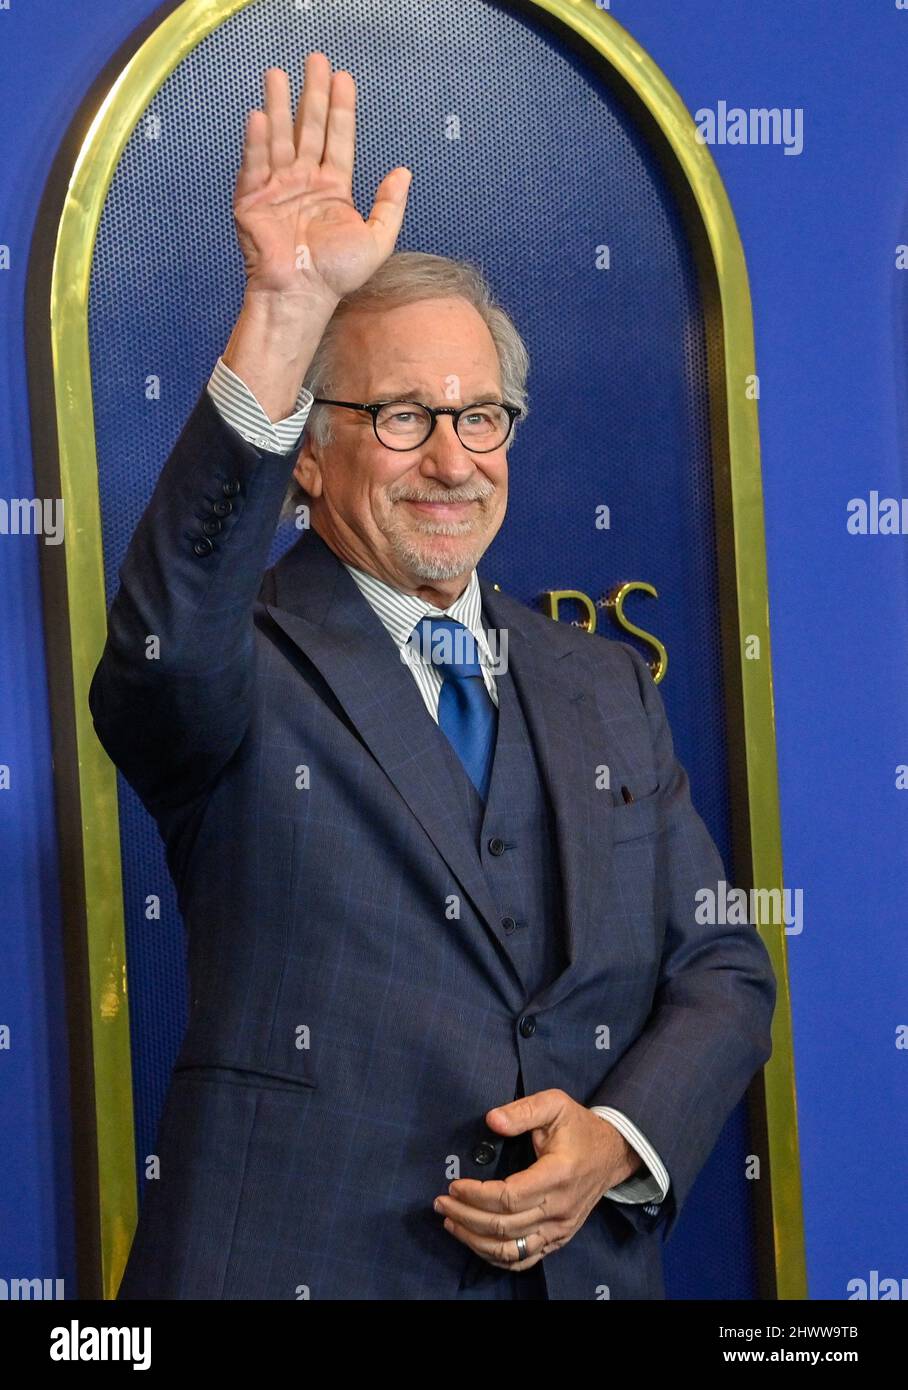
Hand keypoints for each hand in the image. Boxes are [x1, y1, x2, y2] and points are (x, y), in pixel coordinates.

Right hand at [234, 51, 411, 303]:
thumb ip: (390, 206)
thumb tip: (403, 173)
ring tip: (277, 74)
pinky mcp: (251, 200)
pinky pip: (254, 165)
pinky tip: (258, 116)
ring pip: (278, 138)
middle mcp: (304, 183)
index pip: (337, 140)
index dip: (341, 109)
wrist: (301, 295)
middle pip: (308, 129)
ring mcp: (276, 189)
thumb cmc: (337, 276)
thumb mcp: (377, 240)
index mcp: (332, 189)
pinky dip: (255, 142)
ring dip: (277, 106)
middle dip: (311, 95)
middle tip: (315, 61)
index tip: (343, 78)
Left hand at [433, 1090, 642, 1270]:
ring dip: (475, 1240)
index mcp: (557, 1175)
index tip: (454, 1185)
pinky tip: (476, 1242)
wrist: (612, 1154)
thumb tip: (491, 1120)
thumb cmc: (579, 1128)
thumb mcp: (554, 1105)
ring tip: (451, 1222)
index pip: (508, 1198)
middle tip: (441, 1203)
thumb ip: (522, 1111)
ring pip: (510, 1250)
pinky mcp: (559, 1239)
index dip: (476, 1195)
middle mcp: (559, 1209)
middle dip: (466, 1216)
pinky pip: (524, 1259)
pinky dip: (496, 1257)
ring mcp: (560, 1229)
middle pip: (503, 1226)